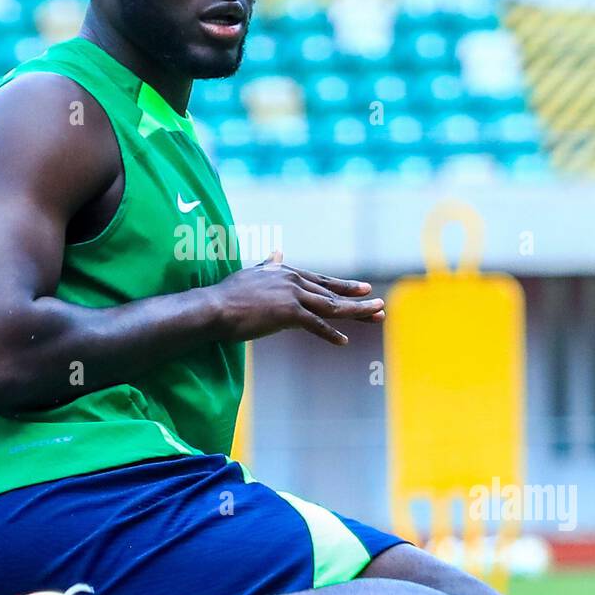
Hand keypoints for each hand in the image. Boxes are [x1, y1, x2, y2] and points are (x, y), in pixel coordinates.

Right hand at [209, 249, 384, 346]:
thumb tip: (277, 253)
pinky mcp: (288, 313)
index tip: (363, 288)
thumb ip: (268, 266)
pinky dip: (330, 334)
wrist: (214, 307)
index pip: (322, 281)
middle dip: (358, 300)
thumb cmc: (228, 294)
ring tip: (377, 315)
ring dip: (357, 312)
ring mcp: (292, 296)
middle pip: (332, 293)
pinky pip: (315, 325)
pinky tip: (344, 341)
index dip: (343, 286)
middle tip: (380, 305)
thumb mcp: (252, 274)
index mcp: (287, 273)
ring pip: (332, 306)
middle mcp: (294, 281)